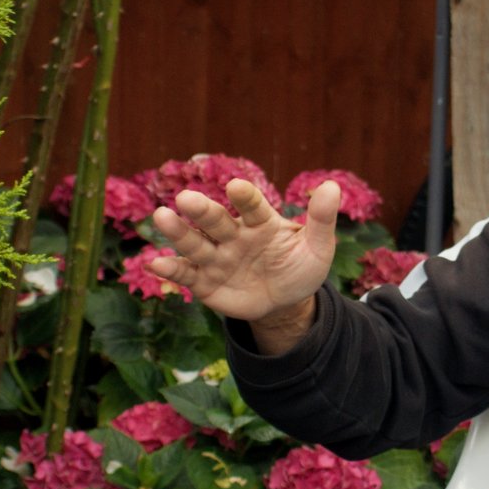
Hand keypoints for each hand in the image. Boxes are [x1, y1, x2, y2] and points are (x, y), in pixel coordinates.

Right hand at [148, 178, 340, 330]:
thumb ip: (321, 219)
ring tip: (162, 217)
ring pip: (196, 243)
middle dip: (202, 210)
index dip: (244, 197)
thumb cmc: (300, 267)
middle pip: (216, 220)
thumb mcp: (317, 247)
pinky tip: (155, 263)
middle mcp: (234, 235)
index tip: (236, 187)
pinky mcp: (205, 282)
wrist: (285, 302)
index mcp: (260, 222)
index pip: (252, 205)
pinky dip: (171, 269)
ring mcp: (217, 258)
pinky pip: (186, 274)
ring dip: (178, 232)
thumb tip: (332, 186)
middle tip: (186, 197)